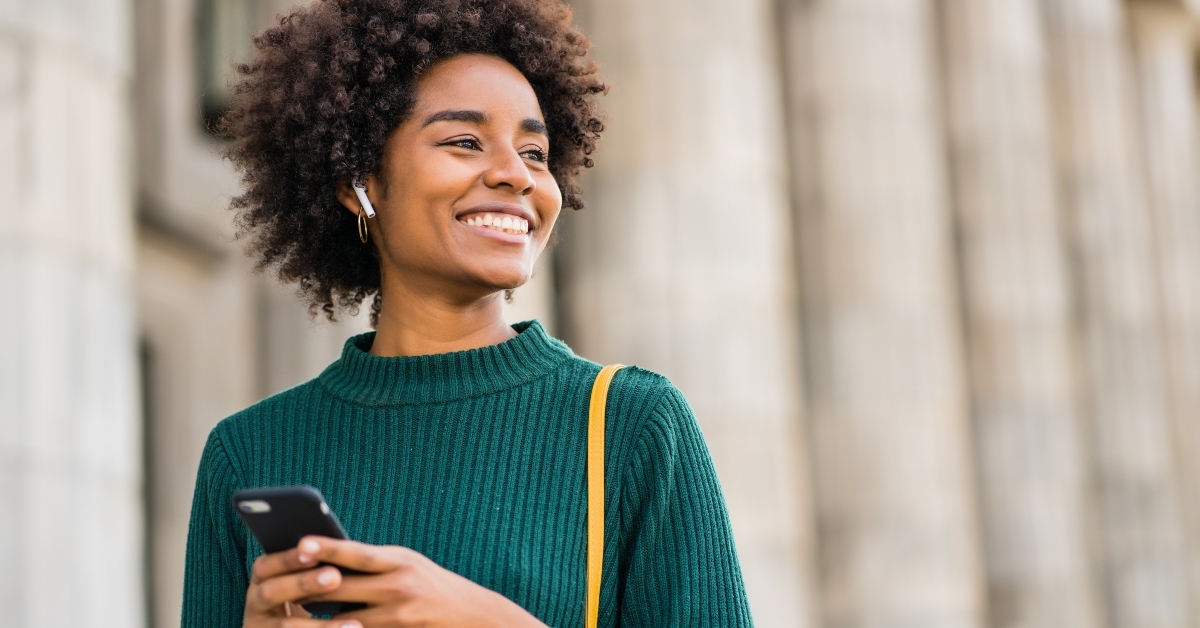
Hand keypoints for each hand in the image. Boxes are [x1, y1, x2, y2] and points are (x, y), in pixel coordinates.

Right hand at [243, 537, 360, 627]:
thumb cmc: (305, 600)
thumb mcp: (301, 586)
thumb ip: (313, 570)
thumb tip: (345, 555)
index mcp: (260, 580)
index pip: (265, 566)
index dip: (288, 560)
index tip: (314, 554)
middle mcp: (254, 604)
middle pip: (270, 592)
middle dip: (303, 583)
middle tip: (335, 577)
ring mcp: (258, 627)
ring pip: (284, 626)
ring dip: (320, 625)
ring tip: (353, 624)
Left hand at [297, 536, 548, 627]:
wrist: (472, 615)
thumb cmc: (433, 584)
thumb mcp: (408, 563)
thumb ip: (374, 563)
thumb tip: (331, 560)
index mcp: (400, 559)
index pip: (358, 552)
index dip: (328, 547)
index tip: (300, 542)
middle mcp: (399, 585)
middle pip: (344, 586)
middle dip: (311, 586)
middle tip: (277, 582)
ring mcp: (398, 614)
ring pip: (345, 618)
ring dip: (319, 616)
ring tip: (290, 611)